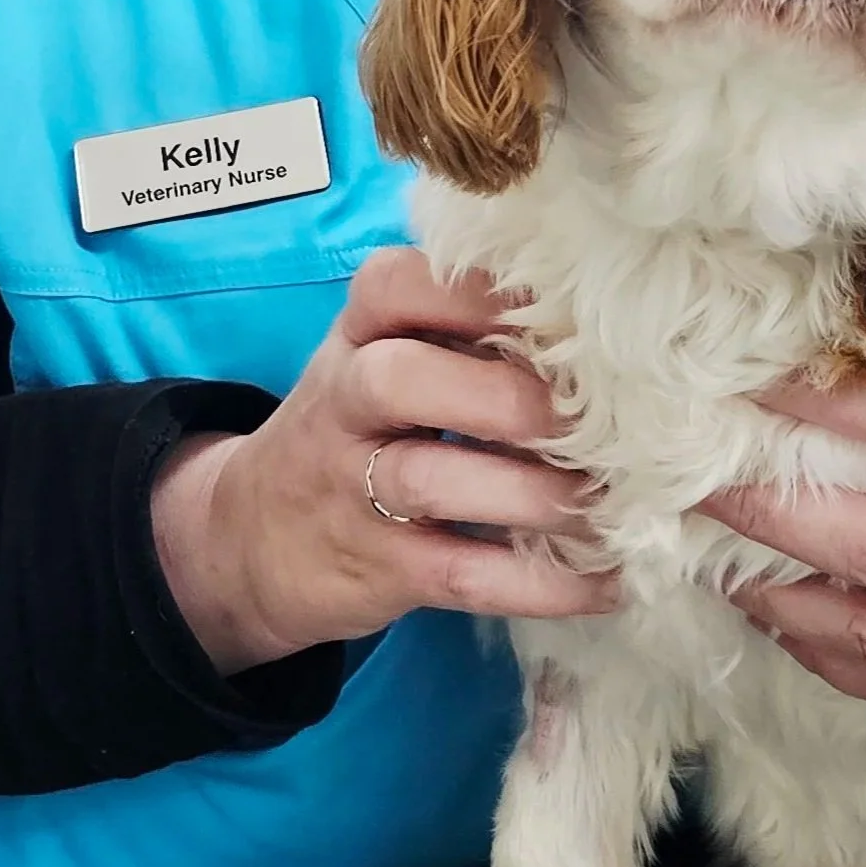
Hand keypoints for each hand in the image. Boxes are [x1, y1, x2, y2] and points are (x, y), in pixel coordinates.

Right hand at [151, 245, 615, 671]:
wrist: (252, 538)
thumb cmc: (360, 424)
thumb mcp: (386, 358)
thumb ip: (466, 332)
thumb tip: (607, 327)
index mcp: (359, 332)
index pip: (399, 284)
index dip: (483, 294)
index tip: (566, 310)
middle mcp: (345, 398)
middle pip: (401, 379)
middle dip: (504, 395)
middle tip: (593, 416)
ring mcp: (352, 487)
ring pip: (431, 480)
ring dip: (533, 492)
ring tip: (613, 502)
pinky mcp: (378, 569)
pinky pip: (460, 574)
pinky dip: (538, 582)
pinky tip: (604, 581)